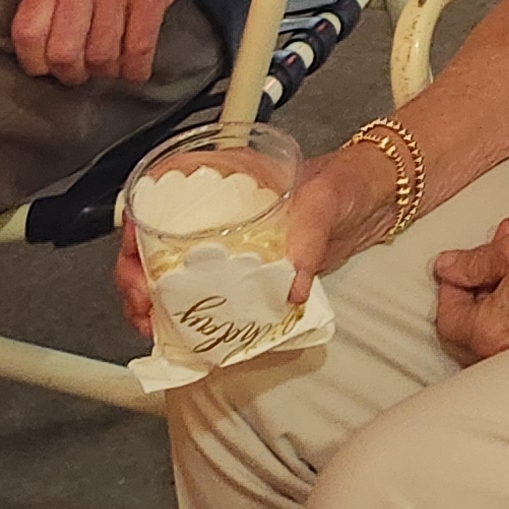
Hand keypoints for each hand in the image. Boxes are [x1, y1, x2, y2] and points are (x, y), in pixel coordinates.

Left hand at [11, 0, 210, 84]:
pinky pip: (137, 49)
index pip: (26, 32)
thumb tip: (39, 55)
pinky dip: (136, 70)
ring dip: (108, 72)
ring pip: (102, 56)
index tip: (47, 70)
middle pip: (63, 52)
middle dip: (74, 74)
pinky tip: (136, 69)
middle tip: (83, 74)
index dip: (34, 63)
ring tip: (112, 67)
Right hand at [120, 144, 376, 336]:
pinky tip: (175, 332)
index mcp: (226, 175)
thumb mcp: (325, 200)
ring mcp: (225, 241)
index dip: (135, 216)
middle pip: (154, 234)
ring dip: (149, 296)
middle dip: (134, 270)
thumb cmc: (348, 183)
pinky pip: (199, 290)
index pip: (161, 186)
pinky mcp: (240, 270)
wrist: (376, 201)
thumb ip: (309, 238)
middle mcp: (216, 208)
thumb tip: (292, 287)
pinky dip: (180, 310)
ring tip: (150, 324)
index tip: (132, 250)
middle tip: (140, 301)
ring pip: (167, 266)